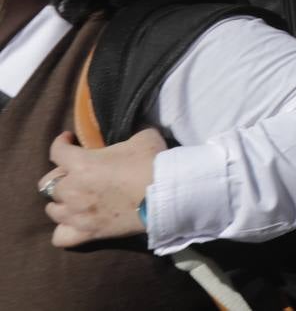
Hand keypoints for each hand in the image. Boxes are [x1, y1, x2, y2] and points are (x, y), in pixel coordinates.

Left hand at [41, 129, 165, 246]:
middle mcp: (72, 189)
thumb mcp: (143, 138)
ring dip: (61, 203)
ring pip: (52, 210)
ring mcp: (77, 214)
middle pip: (49, 185)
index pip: (57, 151)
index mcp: (82, 164)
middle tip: (76, 174)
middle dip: (61, 177)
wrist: (166, 194)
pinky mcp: (88, 233)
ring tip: (74, 200)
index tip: (69, 139)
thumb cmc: (153, 163)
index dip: (61, 143)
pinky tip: (75, 223)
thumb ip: (128, 137)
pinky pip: (60, 237)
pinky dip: (64, 230)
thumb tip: (132, 139)